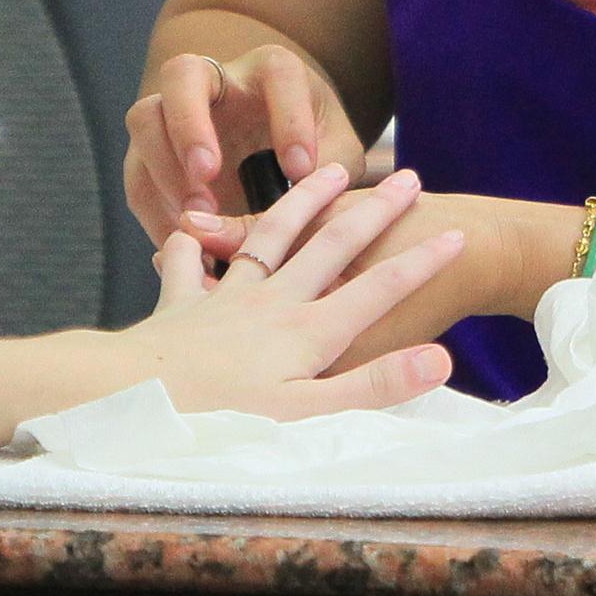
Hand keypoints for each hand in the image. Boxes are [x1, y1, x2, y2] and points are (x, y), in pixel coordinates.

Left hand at [122, 163, 463, 417]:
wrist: (135, 402)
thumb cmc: (223, 420)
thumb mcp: (309, 414)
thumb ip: (373, 384)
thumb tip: (438, 361)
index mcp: (310, 332)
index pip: (381, 289)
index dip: (423, 263)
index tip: (459, 236)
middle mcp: (274, 304)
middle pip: (334, 245)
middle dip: (375, 213)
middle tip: (407, 178)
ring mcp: (227, 299)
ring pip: (272, 236)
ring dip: (303, 203)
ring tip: (328, 174)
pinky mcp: (182, 305)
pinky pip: (191, 263)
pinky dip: (196, 242)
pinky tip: (191, 227)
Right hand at [125, 44, 366, 244]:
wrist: (287, 168)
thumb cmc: (319, 156)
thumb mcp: (338, 166)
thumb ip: (319, 191)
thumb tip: (278, 230)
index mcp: (274, 72)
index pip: (278, 74)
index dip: (289, 118)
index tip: (301, 170)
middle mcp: (218, 82)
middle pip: (183, 75)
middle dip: (190, 124)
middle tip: (208, 173)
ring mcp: (176, 115)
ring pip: (145, 118)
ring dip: (164, 169)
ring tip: (196, 216)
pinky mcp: (153, 154)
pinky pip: (137, 176)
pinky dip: (155, 211)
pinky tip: (181, 241)